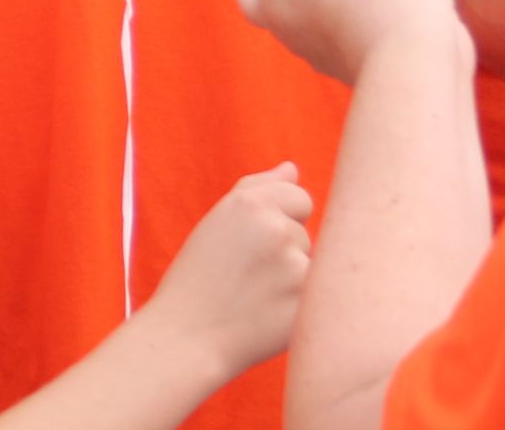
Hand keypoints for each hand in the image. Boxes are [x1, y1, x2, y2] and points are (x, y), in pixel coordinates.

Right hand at [139, 164, 313, 380]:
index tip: (254, 246)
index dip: (280, 223)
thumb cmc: (199, 278)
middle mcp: (275, 228)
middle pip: (305, 235)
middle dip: (285, 254)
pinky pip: (318, 296)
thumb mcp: (218, 222)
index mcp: (249, 202)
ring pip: (311, 266)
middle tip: (247, 277)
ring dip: (292, 281)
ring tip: (255, 298)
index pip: (299, 199)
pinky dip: (299, 307)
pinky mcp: (307, 302)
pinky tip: (270, 317)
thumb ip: (258, 188)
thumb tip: (293, 168)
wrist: (187, 337)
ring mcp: (294, 266)